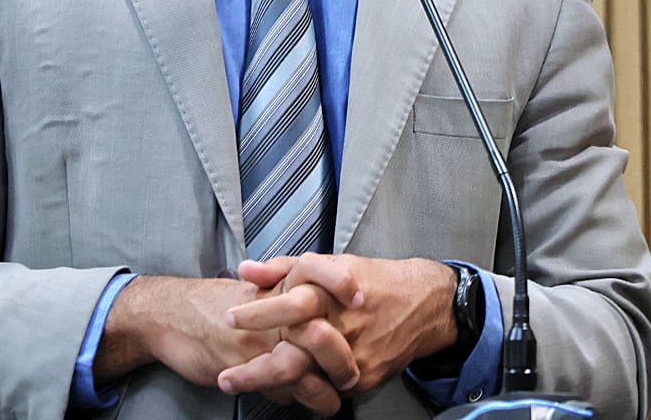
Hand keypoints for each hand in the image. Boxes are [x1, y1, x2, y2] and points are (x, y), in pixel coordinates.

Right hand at [97, 275, 350, 414]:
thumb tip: (320, 306)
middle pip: (317, 326)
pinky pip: (279, 387)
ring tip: (336, 401)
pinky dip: (297, 399)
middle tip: (354, 374)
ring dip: (322, 389)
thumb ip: (285, 291)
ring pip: (301, 367)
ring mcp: (259, 339)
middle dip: (340, 354)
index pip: (313, 268)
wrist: (171, 315)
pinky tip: (309, 405)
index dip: (337, 279)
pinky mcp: (244, 366)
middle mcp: (270, 309)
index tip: (360, 295)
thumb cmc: (216, 303)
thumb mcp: (255, 290)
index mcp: (276, 283)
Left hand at [221, 254, 459, 395]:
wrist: (422, 304)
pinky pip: (329, 387)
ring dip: (274, 383)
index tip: (229, 318)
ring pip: (309, 376)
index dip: (258, 313)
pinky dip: (307, 387)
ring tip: (243, 385)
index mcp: (330, 293)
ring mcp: (354, 355)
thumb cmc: (371, 280)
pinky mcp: (365, 376)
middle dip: (257, 367)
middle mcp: (342, 325)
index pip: (290, 304)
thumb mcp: (329, 263)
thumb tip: (247, 269)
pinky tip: (287, 388)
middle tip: (228, 377)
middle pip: (294, 351)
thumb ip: (284, 266)